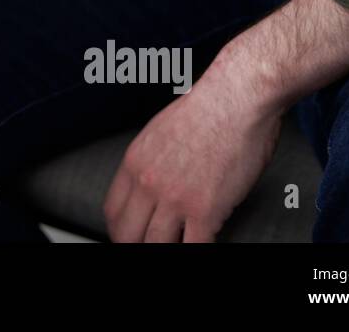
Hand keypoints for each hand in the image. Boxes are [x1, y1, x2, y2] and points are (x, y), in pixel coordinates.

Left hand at [102, 61, 282, 242]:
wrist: (236, 98)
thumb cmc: (209, 108)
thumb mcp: (160, 131)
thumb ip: (152, 160)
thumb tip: (153, 184)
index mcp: (135, 161)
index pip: (112, 210)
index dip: (119, 229)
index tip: (127, 235)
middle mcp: (148, 182)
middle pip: (127, 234)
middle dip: (135, 245)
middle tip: (149, 246)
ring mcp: (175, 198)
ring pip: (155, 245)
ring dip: (165, 249)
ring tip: (177, 245)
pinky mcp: (205, 210)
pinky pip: (194, 247)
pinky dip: (196, 250)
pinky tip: (202, 243)